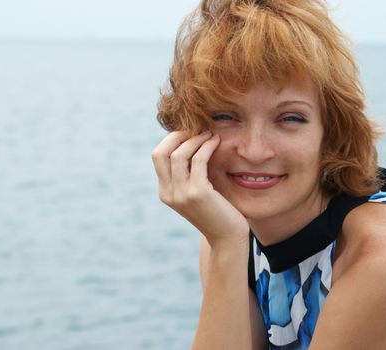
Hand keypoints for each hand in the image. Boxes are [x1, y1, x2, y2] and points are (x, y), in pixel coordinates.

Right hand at [151, 131, 249, 248]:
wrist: (227, 237)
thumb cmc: (216, 212)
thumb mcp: (196, 191)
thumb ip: (188, 174)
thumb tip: (190, 142)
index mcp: (165, 192)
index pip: (158, 156)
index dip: (172, 139)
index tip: (190, 132)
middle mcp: (168, 193)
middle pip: (161, 152)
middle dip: (179, 135)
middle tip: (197, 129)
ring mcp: (181, 194)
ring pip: (179, 154)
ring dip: (195, 139)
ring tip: (210, 134)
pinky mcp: (197, 193)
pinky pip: (198, 160)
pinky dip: (207, 147)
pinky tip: (216, 142)